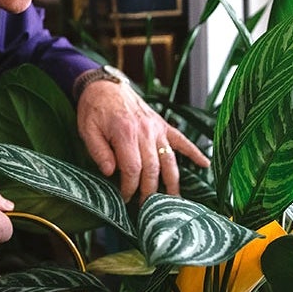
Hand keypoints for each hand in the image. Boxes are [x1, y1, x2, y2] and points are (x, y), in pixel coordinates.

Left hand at [76, 78, 209, 200]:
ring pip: (169, 159)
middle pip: (153, 168)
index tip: (125, 198)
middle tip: (145, 207)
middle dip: (150, 191)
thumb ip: (99, 152)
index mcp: (125, 133)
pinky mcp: (162, 125)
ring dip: (172, 182)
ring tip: (174, 201)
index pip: (133, 169)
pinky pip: (182, 140)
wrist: (104, 84)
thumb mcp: (87, 130)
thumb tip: (110, 173)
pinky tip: (205, 164)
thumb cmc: (93, 108)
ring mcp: (156, 128)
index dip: (130, 187)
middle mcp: (145, 131)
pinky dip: (194, 152)